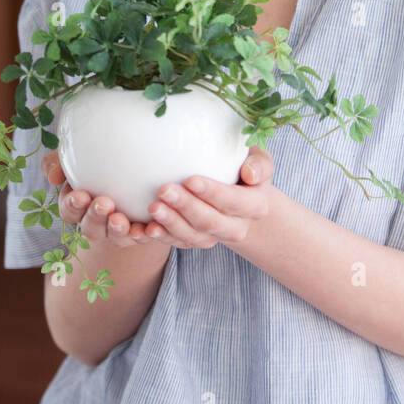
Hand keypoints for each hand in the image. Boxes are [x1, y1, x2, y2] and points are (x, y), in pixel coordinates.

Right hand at [41, 151, 170, 246]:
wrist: (135, 168)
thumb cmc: (99, 159)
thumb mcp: (77, 155)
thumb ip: (59, 162)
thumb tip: (53, 176)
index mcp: (77, 206)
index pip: (70, 210)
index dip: (73, 205)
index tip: (81, 195)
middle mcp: (96, 223)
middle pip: (91, 227)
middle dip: (96, 217)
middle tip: (104, 203)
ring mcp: (117, 231)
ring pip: (115, 237)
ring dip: (117, 230)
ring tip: (122, 220)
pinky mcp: (140, 233)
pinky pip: (142, 238)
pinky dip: (144, 234)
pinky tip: (150, 227)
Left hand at [144, 146, 274, 248]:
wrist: (240, 195)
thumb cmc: (245, 166)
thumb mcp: (259, 160)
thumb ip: (259, 163)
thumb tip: (250, 173)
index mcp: (255, 206)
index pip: (234, 202)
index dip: (213, 193)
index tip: (190, 179)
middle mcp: (236, 227)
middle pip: (210, 222)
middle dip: (186, 207)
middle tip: (164, 190)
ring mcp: (215, 238)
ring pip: (192, 237)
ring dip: (171, 224)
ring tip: (153, 208)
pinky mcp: (195, 241)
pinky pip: (177, 243)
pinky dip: (161, 237)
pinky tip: (144, 228)